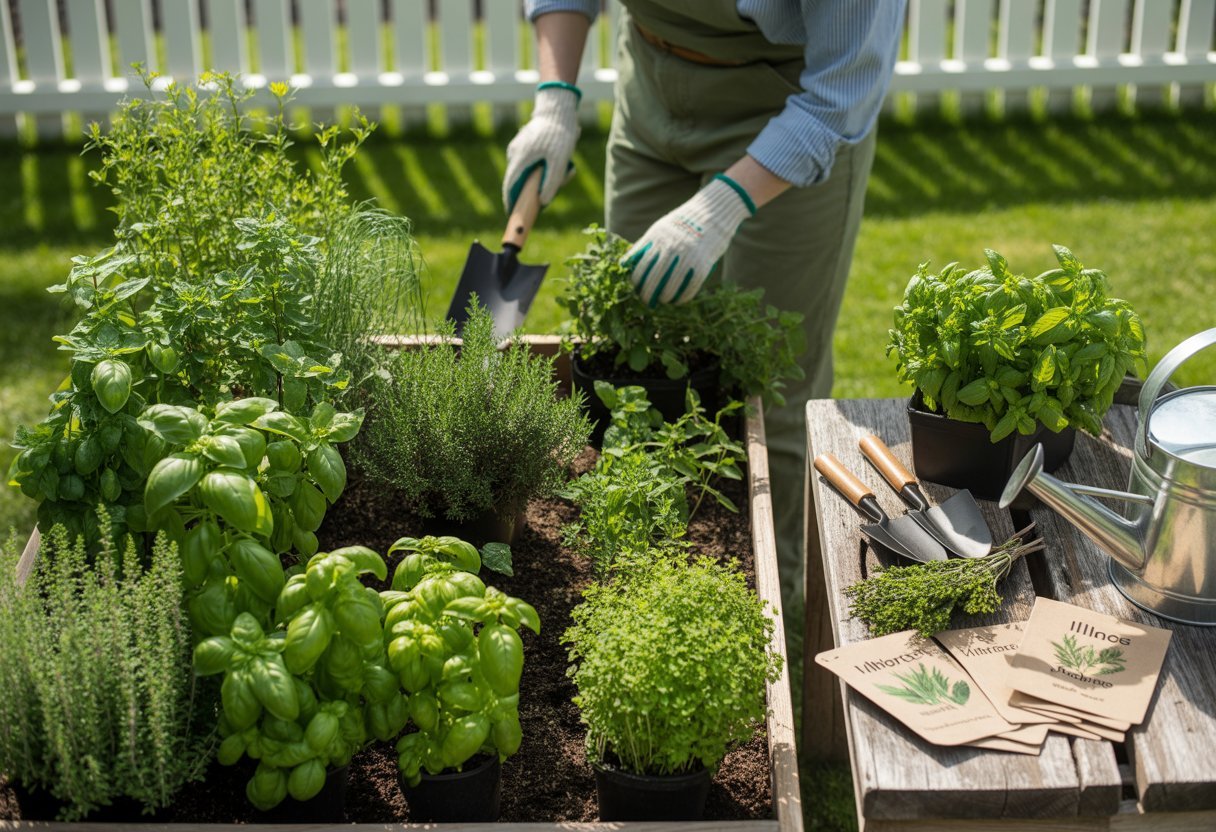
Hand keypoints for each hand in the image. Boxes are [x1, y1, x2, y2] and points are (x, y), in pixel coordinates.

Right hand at [502, 82, 580, 210]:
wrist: (558, 108)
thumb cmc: (559, 134)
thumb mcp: (560, 162)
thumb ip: (551, 183)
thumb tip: (543, 203)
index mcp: (519, 159)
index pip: (510, 186)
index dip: (510, 203)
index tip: (513, 216)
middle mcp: (515, 154)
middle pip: (520, 181)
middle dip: (535, 191)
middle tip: (554, 191)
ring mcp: (518, 148)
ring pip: (528, 172)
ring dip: (545, 177)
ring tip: (567, 170)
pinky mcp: (525, 144)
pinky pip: (532, 163)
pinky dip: (545, 167)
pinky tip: (562, 161)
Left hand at [622, 174, 755, 305]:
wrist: (712, 213)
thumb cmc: (681, 223)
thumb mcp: (659, 228)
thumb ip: (643, 245)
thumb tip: (624, 264)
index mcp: (658, 238)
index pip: (640, 266)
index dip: (636, 282)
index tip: (636, 289)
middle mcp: (671, 247)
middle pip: (653, 279)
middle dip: (647, 294)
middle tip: (646, 301)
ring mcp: (688, 257)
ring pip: (671, 286)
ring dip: (664, 298)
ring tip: (662, 300)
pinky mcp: (703, 265)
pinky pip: (689, 288)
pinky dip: (682, 298)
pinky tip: (678, 300)